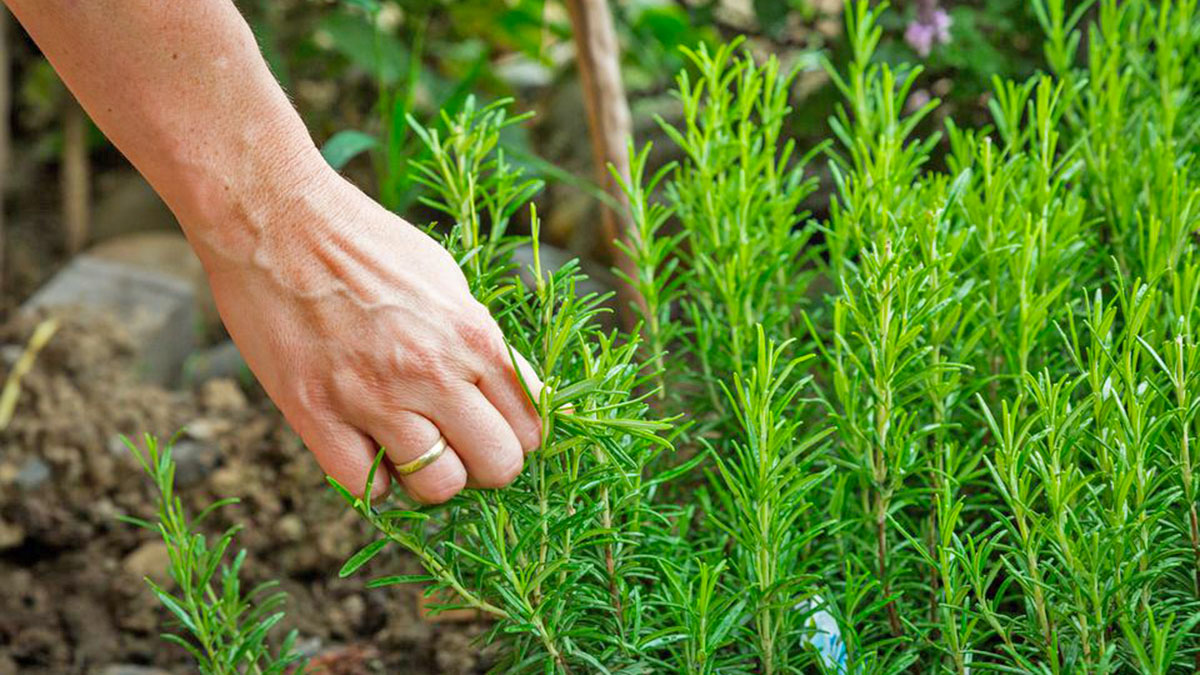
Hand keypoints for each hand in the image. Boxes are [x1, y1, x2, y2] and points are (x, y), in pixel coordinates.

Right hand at [196, 165, 542, 502]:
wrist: (275, 219)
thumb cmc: (365, 243)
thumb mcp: (446, 281)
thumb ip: (481, 342)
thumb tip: (518, 391)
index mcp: (473, 336)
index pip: (531, 425)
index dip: (517, 437)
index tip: (495, 432)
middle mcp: (432, 371)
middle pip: (498, 467)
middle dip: (484, 465)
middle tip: (458, 446)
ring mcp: (373, 397)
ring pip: (438, 487)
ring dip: (429, 476)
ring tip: (409, 446)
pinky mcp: (316, 414)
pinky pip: (367, 488)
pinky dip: (372, 479)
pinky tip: (366, 448)